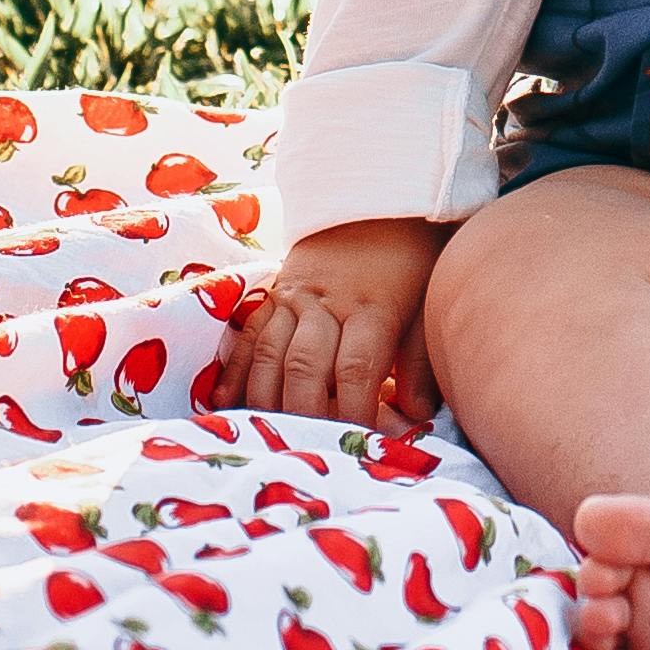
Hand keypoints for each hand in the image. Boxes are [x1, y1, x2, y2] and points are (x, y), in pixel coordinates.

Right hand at [226, 217, 450, 425]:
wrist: (376, 200)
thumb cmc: (411, 262)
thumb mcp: (427, 304)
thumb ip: (421, 360)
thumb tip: (416, 416)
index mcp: (371, 308)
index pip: (356, 369)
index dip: (355, 411)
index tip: (361, 443)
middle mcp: (326, 303)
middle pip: (304, 365)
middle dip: (304, 414)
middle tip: (306, 450)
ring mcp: (293, 297)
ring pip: (270, 352)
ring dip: (265, 399)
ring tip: (265, 436)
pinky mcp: (273, 294)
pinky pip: (248, 334)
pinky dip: (235, 370)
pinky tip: (223, 402)